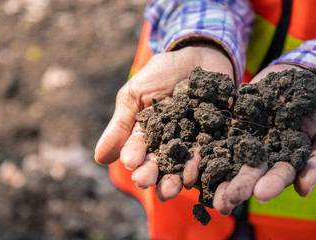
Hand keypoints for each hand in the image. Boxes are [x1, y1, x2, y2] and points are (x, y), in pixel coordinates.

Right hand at [95, 43, 233, 199]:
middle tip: (149, 182)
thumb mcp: (136, 93)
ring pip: (184, 166)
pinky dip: (203, 164)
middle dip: (154, 175)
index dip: (135, 160)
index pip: (139, 152)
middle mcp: (169, 144)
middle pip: (161, 165)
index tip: (133, 166)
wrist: (199, 55)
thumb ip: (120, 124)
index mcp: (147, 135)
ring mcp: (193, 142)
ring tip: (174, 185)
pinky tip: (196, 171)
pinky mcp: (216, 138)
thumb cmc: (162, 72)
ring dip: (177, 178)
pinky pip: (210, 154)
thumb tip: (99, 157)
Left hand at [213, 64, 315, 214]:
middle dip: (238, 185)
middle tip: (226, 201)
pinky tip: (198, 149)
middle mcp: (263, 153)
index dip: (271, 184)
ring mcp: (246, 136)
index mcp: (285, 160)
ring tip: (206, 184)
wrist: (302, 79)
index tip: (261, 194)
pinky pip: (221, 128)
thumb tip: (303, 191)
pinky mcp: (234, 120)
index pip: (278, 175)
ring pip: (231, 154)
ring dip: (219, 170)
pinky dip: (209, 138)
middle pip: (249, 170)